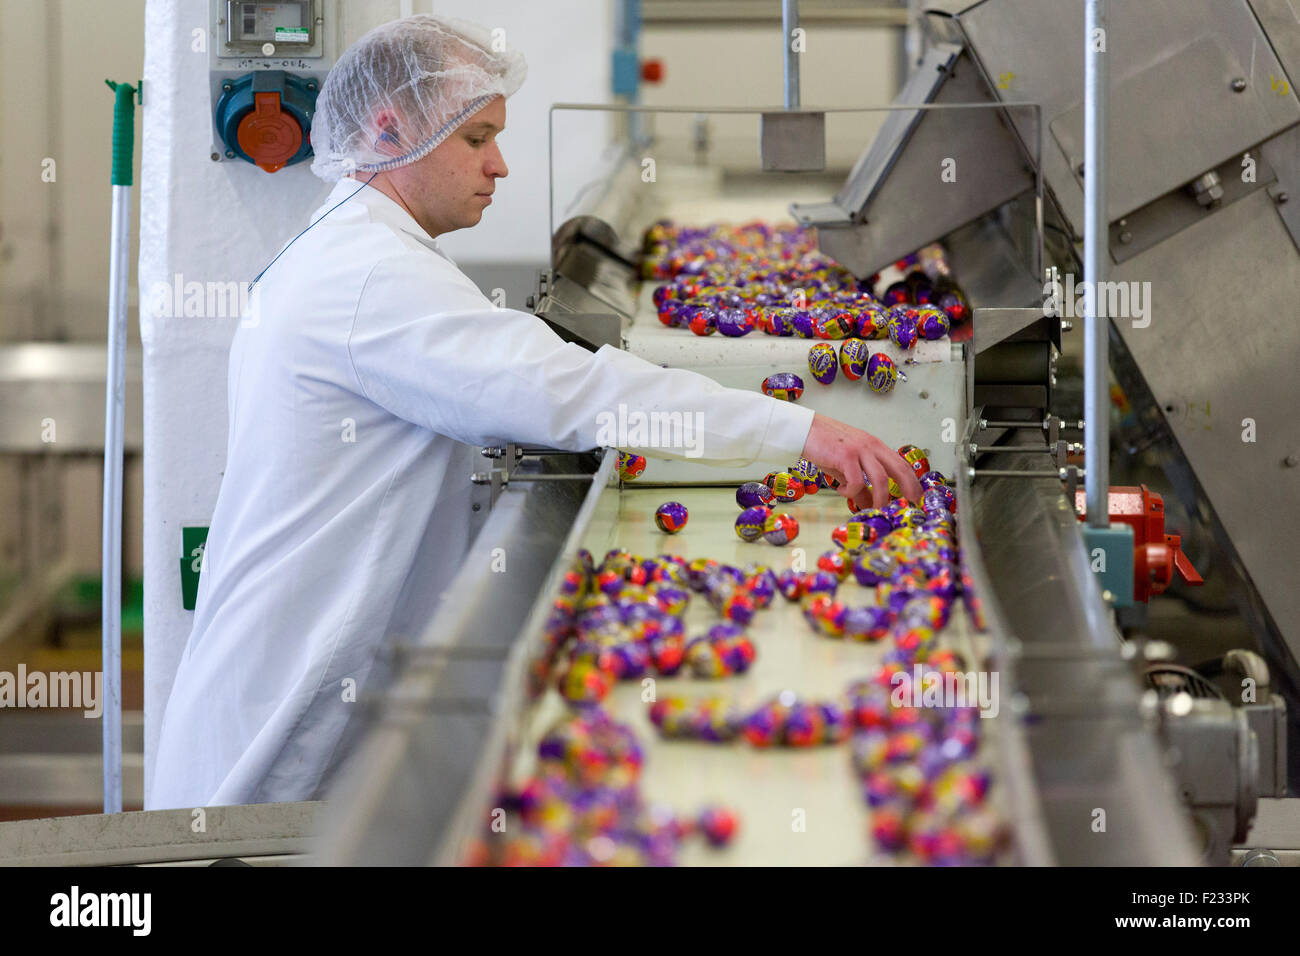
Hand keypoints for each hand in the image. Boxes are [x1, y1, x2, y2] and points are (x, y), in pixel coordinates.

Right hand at [800, 412, 922, 508]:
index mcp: (876, 447)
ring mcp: (860, 450)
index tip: (916, 499)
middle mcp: (872, 446)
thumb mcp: (847, 467)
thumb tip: (870, 504)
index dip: (912, 483)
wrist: (804, 429)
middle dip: (909, 490)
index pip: (902, 465)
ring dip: (881, 499)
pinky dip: (851, 492)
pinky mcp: (845, 456)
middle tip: (910, 507)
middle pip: (900, 469)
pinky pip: (856, 481)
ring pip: (881, 479)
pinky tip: (842, 491)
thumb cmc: (824, 445)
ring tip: (875, 510)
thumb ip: (861, 486)